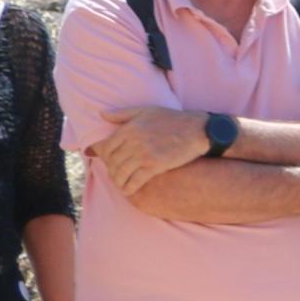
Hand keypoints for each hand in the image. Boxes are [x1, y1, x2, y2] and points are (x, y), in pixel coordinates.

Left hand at [91, 107, 218, 194]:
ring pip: (121, 173)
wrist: (198, 131)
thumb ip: (122, 113)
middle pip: (113, 161)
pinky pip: (135, 181)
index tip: (106, 162)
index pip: (107, 146)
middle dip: (111, 170)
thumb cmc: (173, 119)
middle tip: (114, 175)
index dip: (103, 156)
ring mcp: (144, 155)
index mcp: (129, 128)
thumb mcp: (147, 110)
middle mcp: (134, 142)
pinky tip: (129, 190)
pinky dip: (129, 187)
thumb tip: (101, 114)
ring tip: (120, 184)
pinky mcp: (155, 166)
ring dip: (118, 181)